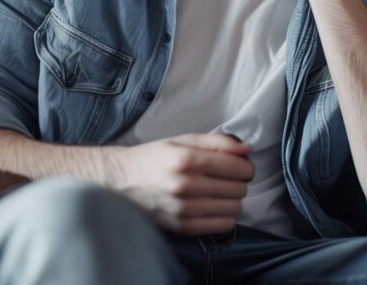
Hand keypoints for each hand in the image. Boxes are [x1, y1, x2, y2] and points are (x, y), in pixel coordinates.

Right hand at [107, 133, 253, 234]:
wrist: (119, 181)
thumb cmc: (152, 157)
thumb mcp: (181, 140)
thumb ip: (216, 142)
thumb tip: (247, 149)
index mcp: (186, 159)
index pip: (239, 168)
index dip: (245, 166)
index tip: (238, 165)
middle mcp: (186, 184)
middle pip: (239, 188)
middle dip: (239, 182)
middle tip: (226, 178)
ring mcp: (184, 208)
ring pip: (234, 208)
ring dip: (232, 199)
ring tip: (218, 192)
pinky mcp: (182, 226)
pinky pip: (223, 226)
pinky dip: (224, 216)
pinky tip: (212, 206)